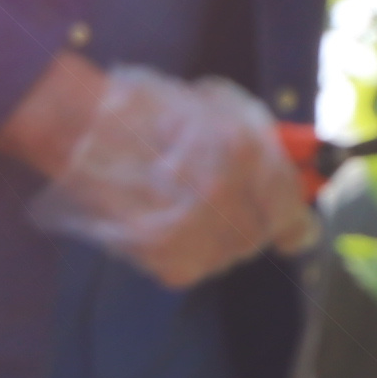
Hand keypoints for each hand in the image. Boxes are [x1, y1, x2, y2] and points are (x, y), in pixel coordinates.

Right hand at [24, 68, 316, 290]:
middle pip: (256, 238)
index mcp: (243, 154)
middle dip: (248, 225)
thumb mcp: (221, 111)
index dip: (293, 225)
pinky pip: (190, 267)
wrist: (80, 132)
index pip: (290, 214)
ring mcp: (193, 234)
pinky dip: (182, 251)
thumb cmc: (153, 110)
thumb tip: (296, 179)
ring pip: (225, 256)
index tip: (293, 231)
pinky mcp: (165, 262)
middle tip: (218, 207)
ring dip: (214, 239)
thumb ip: (264, 147)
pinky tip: (164, 226)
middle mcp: (223, 199)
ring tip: (183, 211)